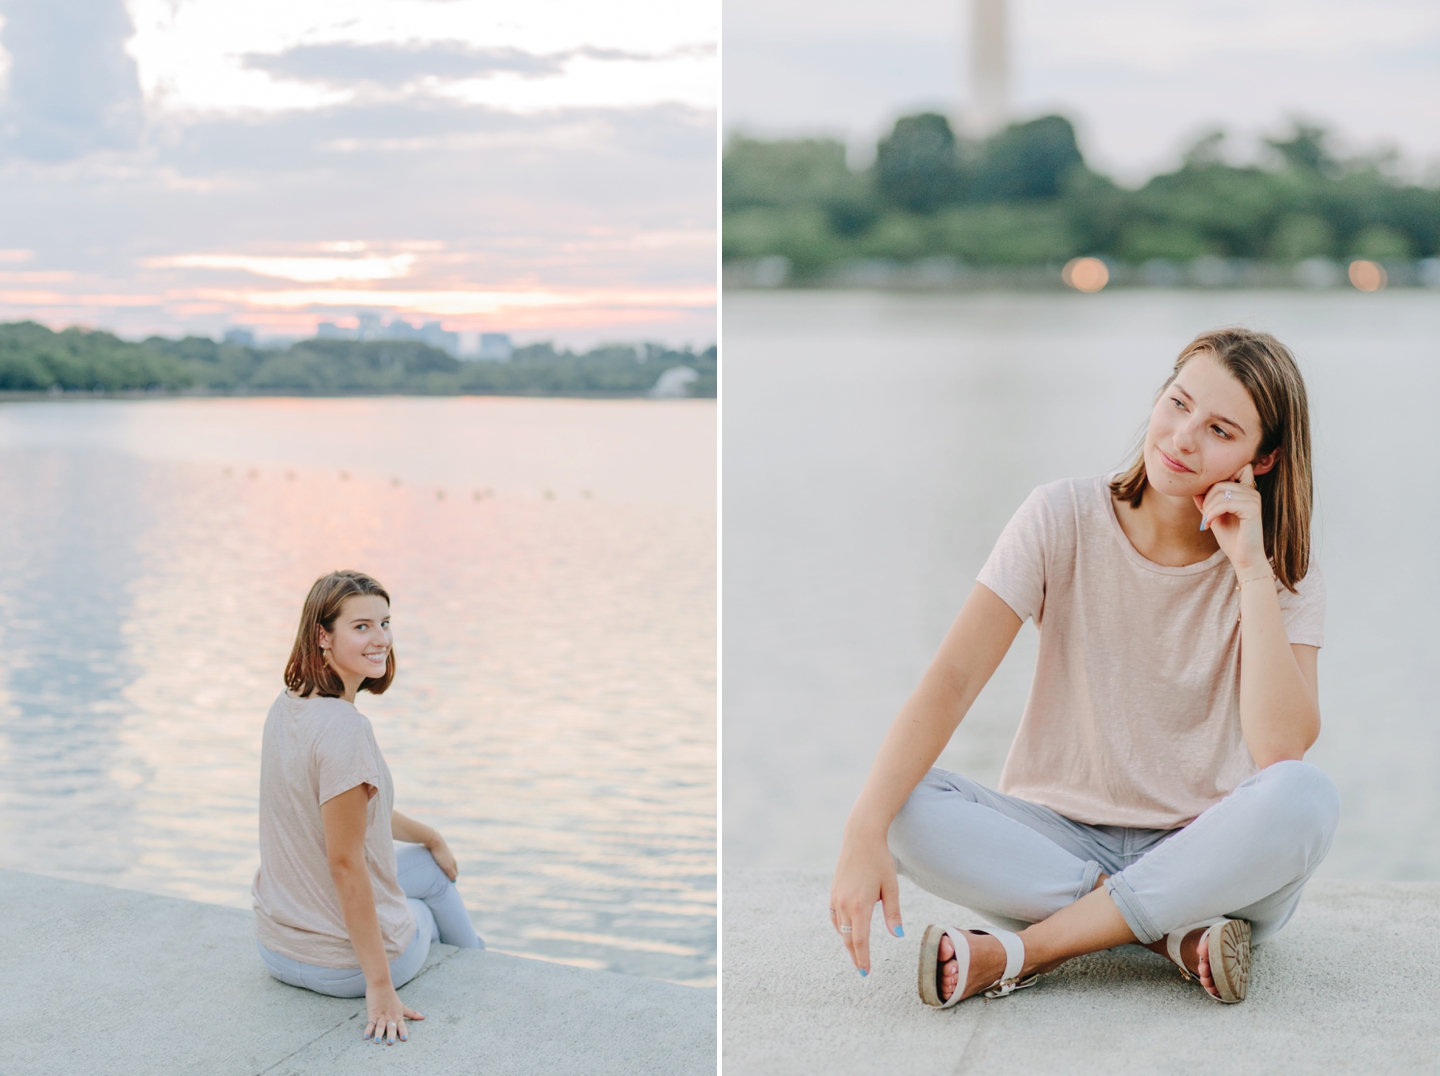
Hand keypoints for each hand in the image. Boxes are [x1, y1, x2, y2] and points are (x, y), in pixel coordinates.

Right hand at [364, 981, 423, 1044]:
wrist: (381, 984)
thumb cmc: (391, 996)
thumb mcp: (402, 1006)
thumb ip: (412, 1013)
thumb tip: (424, 1017)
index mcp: (398, 1016)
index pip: (402, 1026)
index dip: (403, 1032)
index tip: (405, 1039)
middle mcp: (390, 1017)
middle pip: (391, 1027)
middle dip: (391, 1035)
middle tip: (391, 1043)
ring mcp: (381, 1016)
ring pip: (380, 1026)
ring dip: (379, 1034)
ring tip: (377, 1041)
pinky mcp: (372, 1014)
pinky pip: (370, 1023)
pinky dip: (368, 1030)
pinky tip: (366, 1037)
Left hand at [426, 833, 458, 880]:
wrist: (433, 841)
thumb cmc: (440, 854)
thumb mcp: (447, 867)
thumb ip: (451, 874)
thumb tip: (453, 881)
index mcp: (453, 862)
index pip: (455, 874)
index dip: (451, 879)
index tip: (446, 885)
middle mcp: (449, 859)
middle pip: (449, 870)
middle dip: (446, 875)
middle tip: (440, 881)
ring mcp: (443, 855)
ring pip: (442, 866)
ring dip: (440, 871)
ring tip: (434, 875)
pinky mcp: (436, 853)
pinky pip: (436, 862)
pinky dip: (435, 866)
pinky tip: (430, 868)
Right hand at [828, 831, 903, 975]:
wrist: (860, 837)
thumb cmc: (879, 860)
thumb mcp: (891, 887)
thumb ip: (893, 913)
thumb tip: (898, 936)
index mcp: (860, 905)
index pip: (860, 940)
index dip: (863, 958)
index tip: (866, 973)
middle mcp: (844, 904)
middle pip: (848, 939)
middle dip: (855, 955)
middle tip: (862, 970)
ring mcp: (836, 897)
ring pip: (840, 929)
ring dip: (848, 942)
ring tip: (858, 952)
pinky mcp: (834, 891)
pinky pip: (835, 916)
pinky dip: (842, 928)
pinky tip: (848, 930)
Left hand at [1193, 463, 1266, 573]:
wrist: (1244, 558)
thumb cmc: (1230, 537)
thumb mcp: (1213, 514)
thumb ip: (1206, 499)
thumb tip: (1194, 486)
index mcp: (1245, 490)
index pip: (1232, 469)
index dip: (1216, 480)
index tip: (1206, 499)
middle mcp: (1252, 491)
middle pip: (1220, 482)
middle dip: (1207, 498)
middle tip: (1205, 516)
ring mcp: (1254, 498)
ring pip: (1221, 491)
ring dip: (1208, 508)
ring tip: (1207, 521)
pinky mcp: (1253, 508)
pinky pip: (1225, 503)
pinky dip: (1212, 513)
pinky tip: (1210, 524)